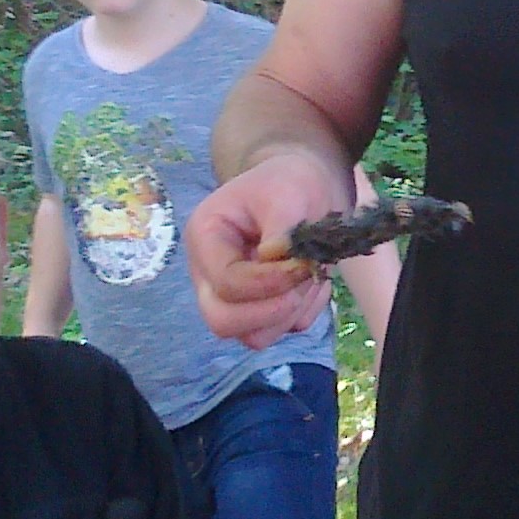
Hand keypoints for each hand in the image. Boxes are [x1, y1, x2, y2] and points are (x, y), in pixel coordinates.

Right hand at [186, 151, 348, 346]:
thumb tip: (273, 257)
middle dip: (271, 310)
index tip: (301, 264)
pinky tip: (313, 281)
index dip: (266, 282)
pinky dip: (303, 313)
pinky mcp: (258, 309)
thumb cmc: (291, 182)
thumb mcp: (289, 191)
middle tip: (304, 279)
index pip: (225, 282)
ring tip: (311, 274)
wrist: (308, 188)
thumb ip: (281, 225)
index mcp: (206, 238)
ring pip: (252, 335)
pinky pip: (278, 332)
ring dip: (290, 313)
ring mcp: (232, 296)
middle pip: (223, 321)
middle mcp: (209, 273)